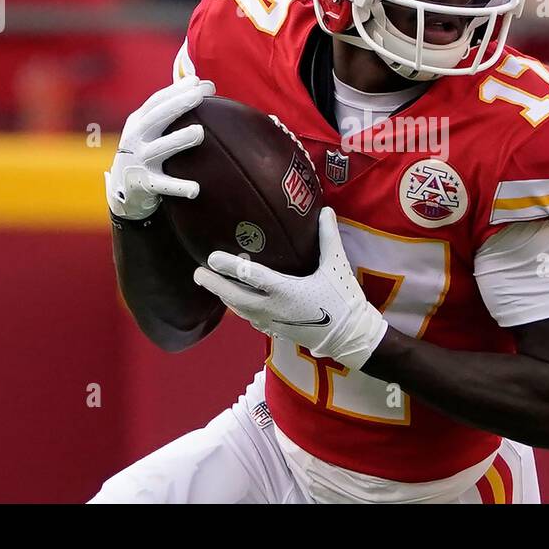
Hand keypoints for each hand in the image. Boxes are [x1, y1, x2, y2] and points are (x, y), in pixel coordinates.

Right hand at [105, 75, 214, 219]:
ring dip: (178, 140)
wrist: (122, 191)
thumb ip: (171, 105)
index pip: (156, 102)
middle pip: (155, 119)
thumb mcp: (150, 128)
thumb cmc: (144, 151)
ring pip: (158, 150)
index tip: (197, 82)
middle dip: (177, 105)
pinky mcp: (143, 185)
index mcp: (138, 122)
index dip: (176, 90)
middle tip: (199, 95)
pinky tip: (195, 189)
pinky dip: (178, 187)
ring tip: (199, 132)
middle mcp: (135, 139)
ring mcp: (138, 162)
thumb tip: (199, 80)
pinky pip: (163, 186)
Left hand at [193, 207, 388, 369]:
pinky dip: (239, 308)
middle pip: (235, 297)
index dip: (229, 266)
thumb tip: (325, 210)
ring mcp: (273, 323)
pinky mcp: (276, 331)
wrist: (351, 337)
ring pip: (241, 310)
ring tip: (212, 284)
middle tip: (198, 274)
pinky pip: (250, 318)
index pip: (250, 276)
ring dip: (225, 297)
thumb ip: (328, 237)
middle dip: (215, 285)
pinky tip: (236, 301)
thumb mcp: (337, 266)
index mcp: (286, 291)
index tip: (212, 258)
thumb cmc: (343, 300)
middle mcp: (274, 309)